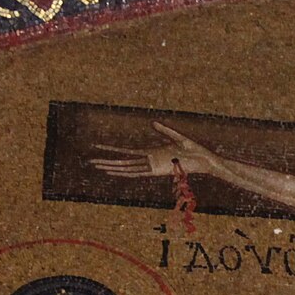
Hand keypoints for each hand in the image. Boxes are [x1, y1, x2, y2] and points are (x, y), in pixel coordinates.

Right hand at [88, 122, 219, 179]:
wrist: (204, 161)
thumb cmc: (194, 150)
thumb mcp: (176, 137)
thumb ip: (163, 130)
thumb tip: (151, 122)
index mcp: (151, 154)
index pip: (128, 154)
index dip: (113, 151)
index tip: (100, 149)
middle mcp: (149, 162)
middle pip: (123, 162)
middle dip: (106, 161)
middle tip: (89, 161)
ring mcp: (151, 166)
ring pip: (126, 167)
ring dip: (110, 167)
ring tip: (96, 165)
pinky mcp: (157, 170)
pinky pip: (137, 171)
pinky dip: (124, 171)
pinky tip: (113, 171)